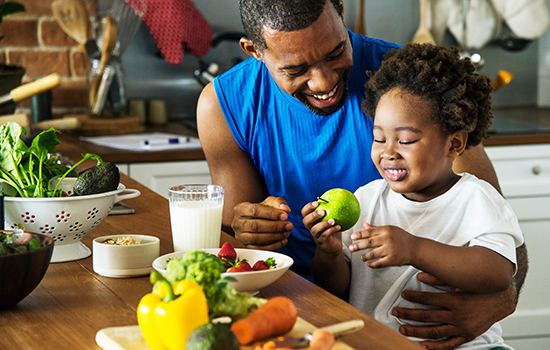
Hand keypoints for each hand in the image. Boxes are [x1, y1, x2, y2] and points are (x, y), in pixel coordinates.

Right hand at [231, 196, 292, 250]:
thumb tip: (285, 209)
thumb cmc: (263, 211)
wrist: (256, 221)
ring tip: (287, 233)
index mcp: (240, 209)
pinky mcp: (245, 247)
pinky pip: (259, 249)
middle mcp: (237, 223)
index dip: (271, 214)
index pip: (254, 210)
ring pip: (256, 239)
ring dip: (274, 237)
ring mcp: (240, 236)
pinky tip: (283, 241)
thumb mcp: (270, 203)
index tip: (285, 216)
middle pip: (255, 226)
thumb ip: (278, 203)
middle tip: (289, 226)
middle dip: (275, 226)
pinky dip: (272, 246)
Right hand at [301, 201, 341, 254]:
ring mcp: (315, 236)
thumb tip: (340, 195)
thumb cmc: (332, 230)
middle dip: (313, 215)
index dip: (308, 207)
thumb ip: (332, 210)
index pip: (304, 212)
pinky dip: (331, 230)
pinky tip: (339, 227)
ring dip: (323, 224)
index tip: (317, 202)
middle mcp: (311, 228)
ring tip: (333, 220)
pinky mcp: (321, 242)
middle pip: (306, 221)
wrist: (333, 246)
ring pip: (315, 230)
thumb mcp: (332, 218)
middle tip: (322, 211)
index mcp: (311, 220)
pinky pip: (325, 236)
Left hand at [349, 223, 416, 267]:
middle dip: (358, 245)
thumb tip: (364, 225)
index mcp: (386, 230)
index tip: (352, 237)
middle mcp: (388, 239)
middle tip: (350, 248)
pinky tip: (368, 264)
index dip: (359, 234)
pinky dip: (373, 264)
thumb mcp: (390, 230)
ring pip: (373, 254)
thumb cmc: (401, 238)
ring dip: (365, 256)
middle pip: (369, 242)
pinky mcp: (393, 260)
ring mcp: (390, 250)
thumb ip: (376, 228)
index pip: (370, 232)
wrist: (415, 248)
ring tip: (361, 258)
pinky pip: (379, 263)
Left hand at [392, 272, 516, 349]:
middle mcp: (457, 315)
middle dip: (408, 314)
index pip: (428, 299)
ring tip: (402, 328)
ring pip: (434, 332)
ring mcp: (462, 328)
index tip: (403, 294)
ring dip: (416, 331)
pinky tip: (423, 345)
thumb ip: (440, 278)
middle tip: (395, 312)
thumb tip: (420, 275)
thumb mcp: (461, 280)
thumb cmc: (479, 288)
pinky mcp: (467, 335)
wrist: (501, 299)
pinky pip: (450, 344)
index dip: (414, 296)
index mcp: (455, 300)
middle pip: (427, 316)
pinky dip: (436, 346)